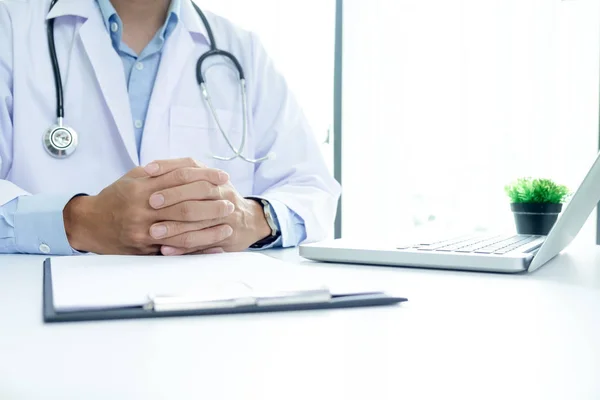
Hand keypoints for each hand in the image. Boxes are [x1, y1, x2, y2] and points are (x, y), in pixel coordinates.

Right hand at [63, 158, 230, 254]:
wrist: (90, 223)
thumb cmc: (116, 197)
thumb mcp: (134, 178)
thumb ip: (161, 171)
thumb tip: (193, 165)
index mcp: (141, 188)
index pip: (180, 178)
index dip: (204, 176)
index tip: (223, 177)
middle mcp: (142, 209)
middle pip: (185, 206)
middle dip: (211, 204)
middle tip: (230, 201)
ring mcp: (143, 232)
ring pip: (182, 231)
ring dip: (209, 228)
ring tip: (228, 223)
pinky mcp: (145, 249)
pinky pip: (176, 251)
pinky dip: (198, 249)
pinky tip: (216, 247)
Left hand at [144, 179, 271, 255]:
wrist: (251, 220)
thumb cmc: (220, 199)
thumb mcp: (209, 181)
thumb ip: (186, 174)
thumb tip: (148, 170)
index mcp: (214, 178)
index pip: (190, 168)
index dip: (168, 167)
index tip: (147, 171)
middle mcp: (223, 194)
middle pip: (197, 191)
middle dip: (173, 196)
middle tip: (151, 202)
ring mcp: (227, 217)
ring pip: (199, 221)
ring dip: (174, 227)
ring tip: (153, 231)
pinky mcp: (227, 237)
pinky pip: (203, 242)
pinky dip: (183, 247)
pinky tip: (165, 249)